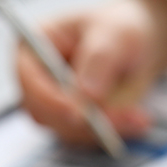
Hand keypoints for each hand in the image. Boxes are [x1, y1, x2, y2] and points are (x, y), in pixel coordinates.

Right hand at [16, 0, 166, 145]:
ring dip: (105, 129)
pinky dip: (115, 132)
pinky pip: (90, 137)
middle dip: (84, 120)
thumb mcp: (113, 34)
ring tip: (139, 117)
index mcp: (32, 47)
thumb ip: (98, 61)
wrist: (137, 46)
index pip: (28, 79)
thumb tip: (86, 96)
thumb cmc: (118, 29)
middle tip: (124, 117)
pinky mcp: (75, 124)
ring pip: (69, 130)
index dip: (49, 99)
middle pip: (45, 113)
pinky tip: (138, 121)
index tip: (77, 113)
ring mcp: (54, 105)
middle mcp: (37, 80)